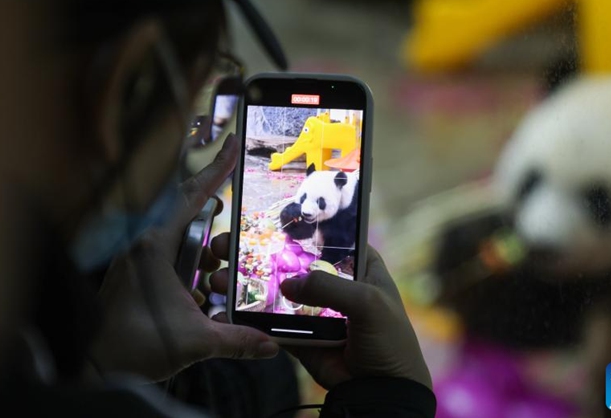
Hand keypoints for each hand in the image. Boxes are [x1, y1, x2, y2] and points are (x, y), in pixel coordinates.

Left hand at [88, 134, 278, 382]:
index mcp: (155, 246)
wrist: (92, 367)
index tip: (232, 146)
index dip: (216, 170)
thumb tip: (270, 344)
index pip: (192, 197)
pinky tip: (198, 297)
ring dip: (203, 259)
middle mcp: (143, 246)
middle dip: (215, 235)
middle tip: (229, 252)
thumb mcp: (194, 341)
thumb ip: (236, 339)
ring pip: (179, 243)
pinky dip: (188, 273)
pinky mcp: (134, 276)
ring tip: (214, 282)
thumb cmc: (131, 345)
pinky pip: (168, 261)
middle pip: (189, 220)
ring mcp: (136, 260)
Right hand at [210, 237, 430, 390]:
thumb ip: (329, 286)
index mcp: (361, 268)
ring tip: (222, 276)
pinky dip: (252, 319)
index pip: (332, 239)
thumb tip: (288, 284)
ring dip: (251, 285)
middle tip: (231, 243)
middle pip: (296, 263)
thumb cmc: (389, 341)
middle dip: (264, 254)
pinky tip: (228, 308)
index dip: (305, 228)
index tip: (270, 217)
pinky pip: (272, 324)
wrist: (381, 393)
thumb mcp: (368, 303)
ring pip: (279, 292)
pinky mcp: (300, 336)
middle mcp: (336, 285)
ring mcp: (315, 310)